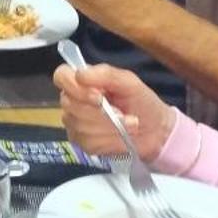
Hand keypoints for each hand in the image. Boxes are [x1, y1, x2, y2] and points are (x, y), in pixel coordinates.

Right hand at [52, 62, 173, 159]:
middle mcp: (74, 101)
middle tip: (123, 114)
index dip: (75, 87)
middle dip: (101, 113)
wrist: (156, 131)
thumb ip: (106, 74)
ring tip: (130, 126)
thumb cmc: (142, 102)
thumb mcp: (130, 82)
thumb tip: (80, 74)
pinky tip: (121, 138)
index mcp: (83, 81)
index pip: (61, 76)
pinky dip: (109, 141)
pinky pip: (88, 143)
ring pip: (80, 126)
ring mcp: (75, 123)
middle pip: (70, 105)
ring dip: (109, 128)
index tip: (98, 96)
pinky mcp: (82, 143)